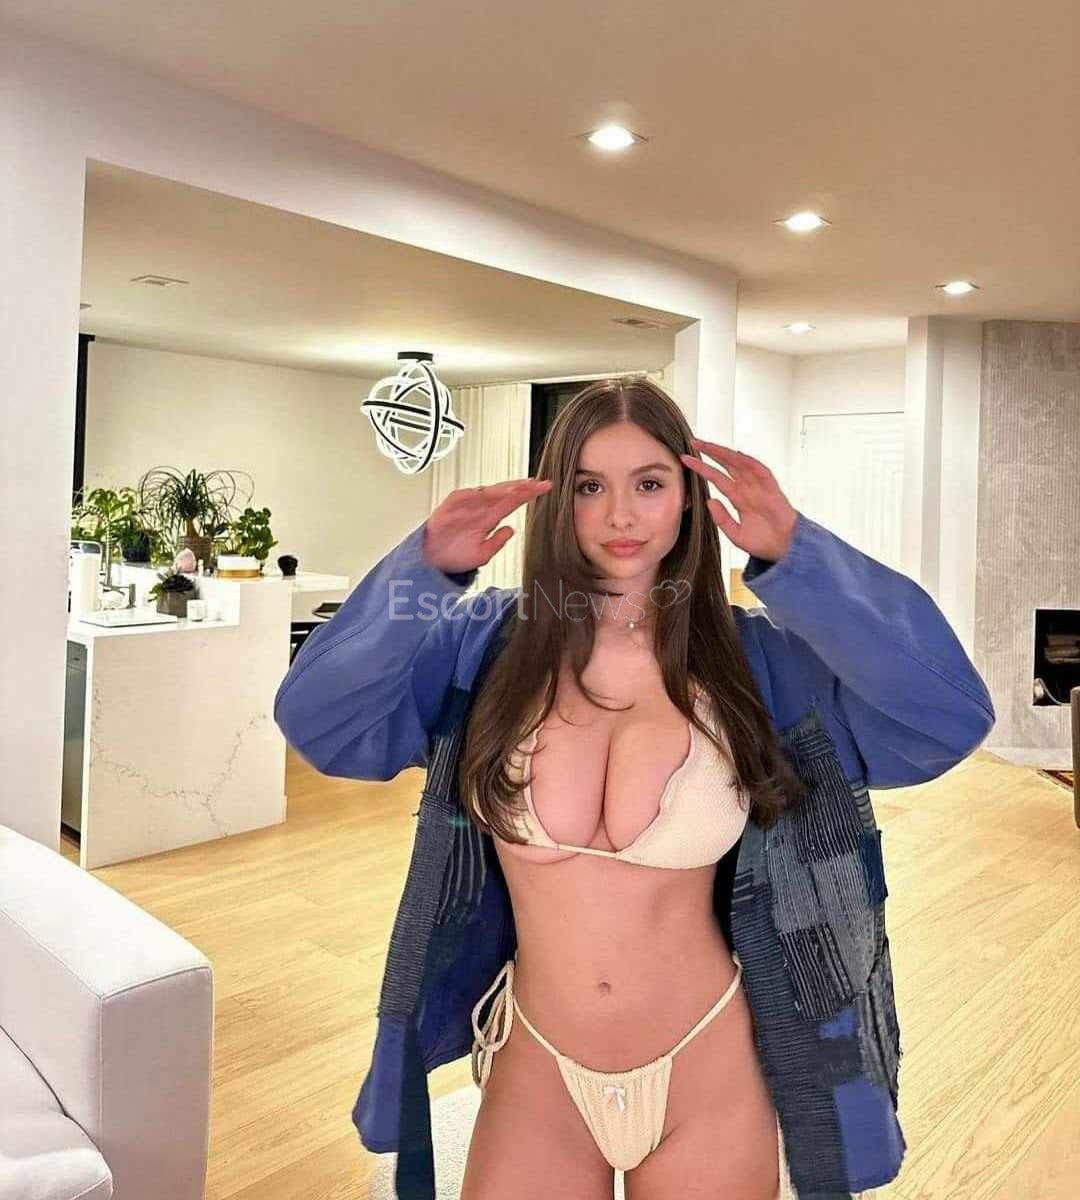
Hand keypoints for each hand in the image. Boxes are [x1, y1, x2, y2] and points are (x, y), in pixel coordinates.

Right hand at [423, 478, 552, 574]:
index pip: (513, 502)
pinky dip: (476, 494)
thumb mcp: (482, 554)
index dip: (529, 495)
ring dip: (502, 489)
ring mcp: (466, 505)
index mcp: (489, 517)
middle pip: (504, 493)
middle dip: (520, 487)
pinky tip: (490, 493)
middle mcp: (480, 509)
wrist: (432, 561)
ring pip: (487, 492)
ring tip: (517, 487)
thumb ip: (497, 542)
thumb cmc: (455, 555)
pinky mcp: (450, 505)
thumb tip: (511, 530)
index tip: (544, 488)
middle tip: (537, 483)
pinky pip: (464, 496)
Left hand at [680, 439, 797, 561]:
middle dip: (711, 453)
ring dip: (726, 454)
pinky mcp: (773, 491)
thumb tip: (709, 500)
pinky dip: (750, 463)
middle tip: (694, 442)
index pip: (717, 478)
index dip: (702, 468)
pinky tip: (737, 454)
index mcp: (738, 498)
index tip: (686, 460)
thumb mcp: (735, 534)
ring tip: (710, 445)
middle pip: (727, 465)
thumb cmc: (763, 542)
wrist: (784, 550)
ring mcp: (760, 488)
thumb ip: (722, 518)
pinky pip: (761, 473)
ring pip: (741, 464)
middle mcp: (748, 489)